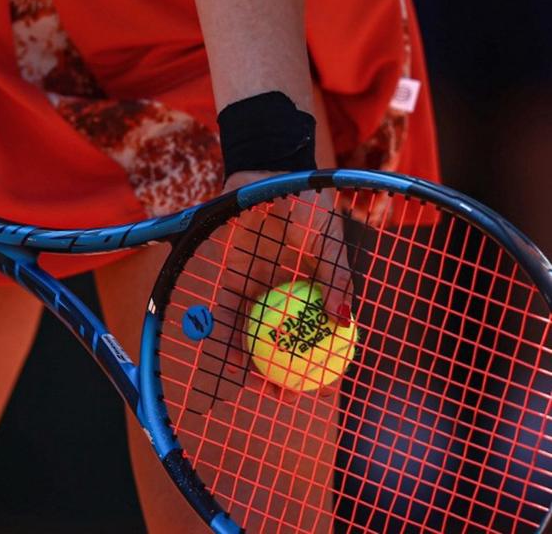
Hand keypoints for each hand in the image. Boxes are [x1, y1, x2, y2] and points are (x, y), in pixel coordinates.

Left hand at [209, 170, 352, 398]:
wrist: (267, 172)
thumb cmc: (305, 203)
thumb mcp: (331, 241)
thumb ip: (338, 277)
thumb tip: (345, 322)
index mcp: (310, 288)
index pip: (316, 333)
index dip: (321, 361)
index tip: (324, 385)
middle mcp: (282, 294)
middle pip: (283, 343)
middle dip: (284, 374)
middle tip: (287, 399)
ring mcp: (255, 289)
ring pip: (255, 337)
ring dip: (253, 365)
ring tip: (258, 389)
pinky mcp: (230, 281)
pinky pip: (229, 316)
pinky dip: (228, 339)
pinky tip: (230, 362)